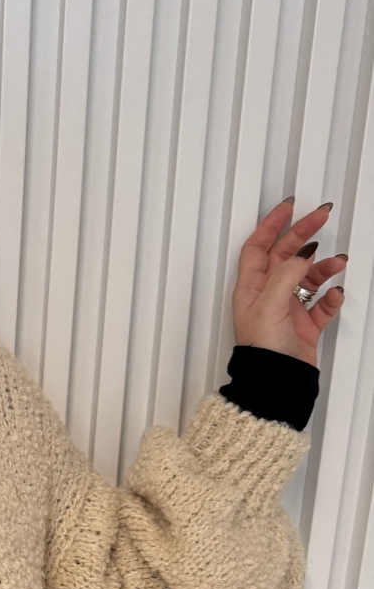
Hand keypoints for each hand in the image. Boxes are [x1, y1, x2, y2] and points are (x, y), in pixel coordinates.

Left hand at [231, 198, 346, 363]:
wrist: (277, 382)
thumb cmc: (262, 350)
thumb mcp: (268, 305)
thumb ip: (285, 275)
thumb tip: (301, 255)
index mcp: (250, 288)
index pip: (258, 247)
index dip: (271, 224)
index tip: (289, 206)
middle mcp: (268, 295)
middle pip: (286, 255)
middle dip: (305, 233)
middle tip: (323, 216)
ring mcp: (287, 309)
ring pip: (308, 278)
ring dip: (324, 267)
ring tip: (338, 262)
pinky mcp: (304, 326)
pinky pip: (321, 304)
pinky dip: (331, 298)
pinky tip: (335, 295)